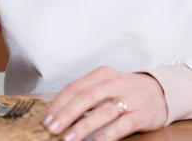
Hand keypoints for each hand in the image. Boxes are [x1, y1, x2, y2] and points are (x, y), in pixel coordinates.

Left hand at [43, 66, 166, 140]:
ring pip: (103, 111)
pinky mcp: (143, 114)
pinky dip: (110, 133)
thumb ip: (84, 95)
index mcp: (101, 75)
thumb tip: (57, 113)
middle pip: (86, 98)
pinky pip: (125, 124)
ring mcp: (131, 98)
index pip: (74, 88)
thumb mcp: (104, 85)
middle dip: (66, 114)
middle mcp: (115, 83)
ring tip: (68, 138)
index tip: (46, 119)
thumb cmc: (124, 91)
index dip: (58, 104)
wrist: (161, 91)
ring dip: (84, 126)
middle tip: (52, 128)